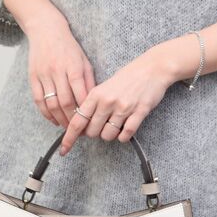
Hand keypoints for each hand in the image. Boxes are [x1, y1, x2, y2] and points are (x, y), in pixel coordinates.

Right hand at [25, 13, 95, 127]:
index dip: (85, 112)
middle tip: (79, 130)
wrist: (45, 29)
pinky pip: (39, 100)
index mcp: (74, 66)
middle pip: (65, 102)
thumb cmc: (69, 47)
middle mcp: (58, 71)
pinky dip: (46, 113)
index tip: (90, 122)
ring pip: (51, 104)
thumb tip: (93, 103)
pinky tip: (53, 120)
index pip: (80, 95)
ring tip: (67, 127)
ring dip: (59, 119)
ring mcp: (44, 74)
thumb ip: (88, 81)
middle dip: (73, 119)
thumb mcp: (84, 60)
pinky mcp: (33, 77)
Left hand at [59, 45, 175, 154]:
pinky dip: (123, 136)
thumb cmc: (128, 77)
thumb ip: (93, 104)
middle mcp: (107, 101)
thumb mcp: (105, 87)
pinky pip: (126, 134)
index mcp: (96, 94)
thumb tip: (83, 126)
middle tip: (102, 126)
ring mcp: (123, 107)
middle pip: (92, 132)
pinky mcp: (139, 112)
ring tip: (115, 125)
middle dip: (95, 134)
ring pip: (108, 135)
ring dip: (110, 135)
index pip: (77, 121)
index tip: (64, 149)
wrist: (152, 68)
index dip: (69, 138)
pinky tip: (125, 130)